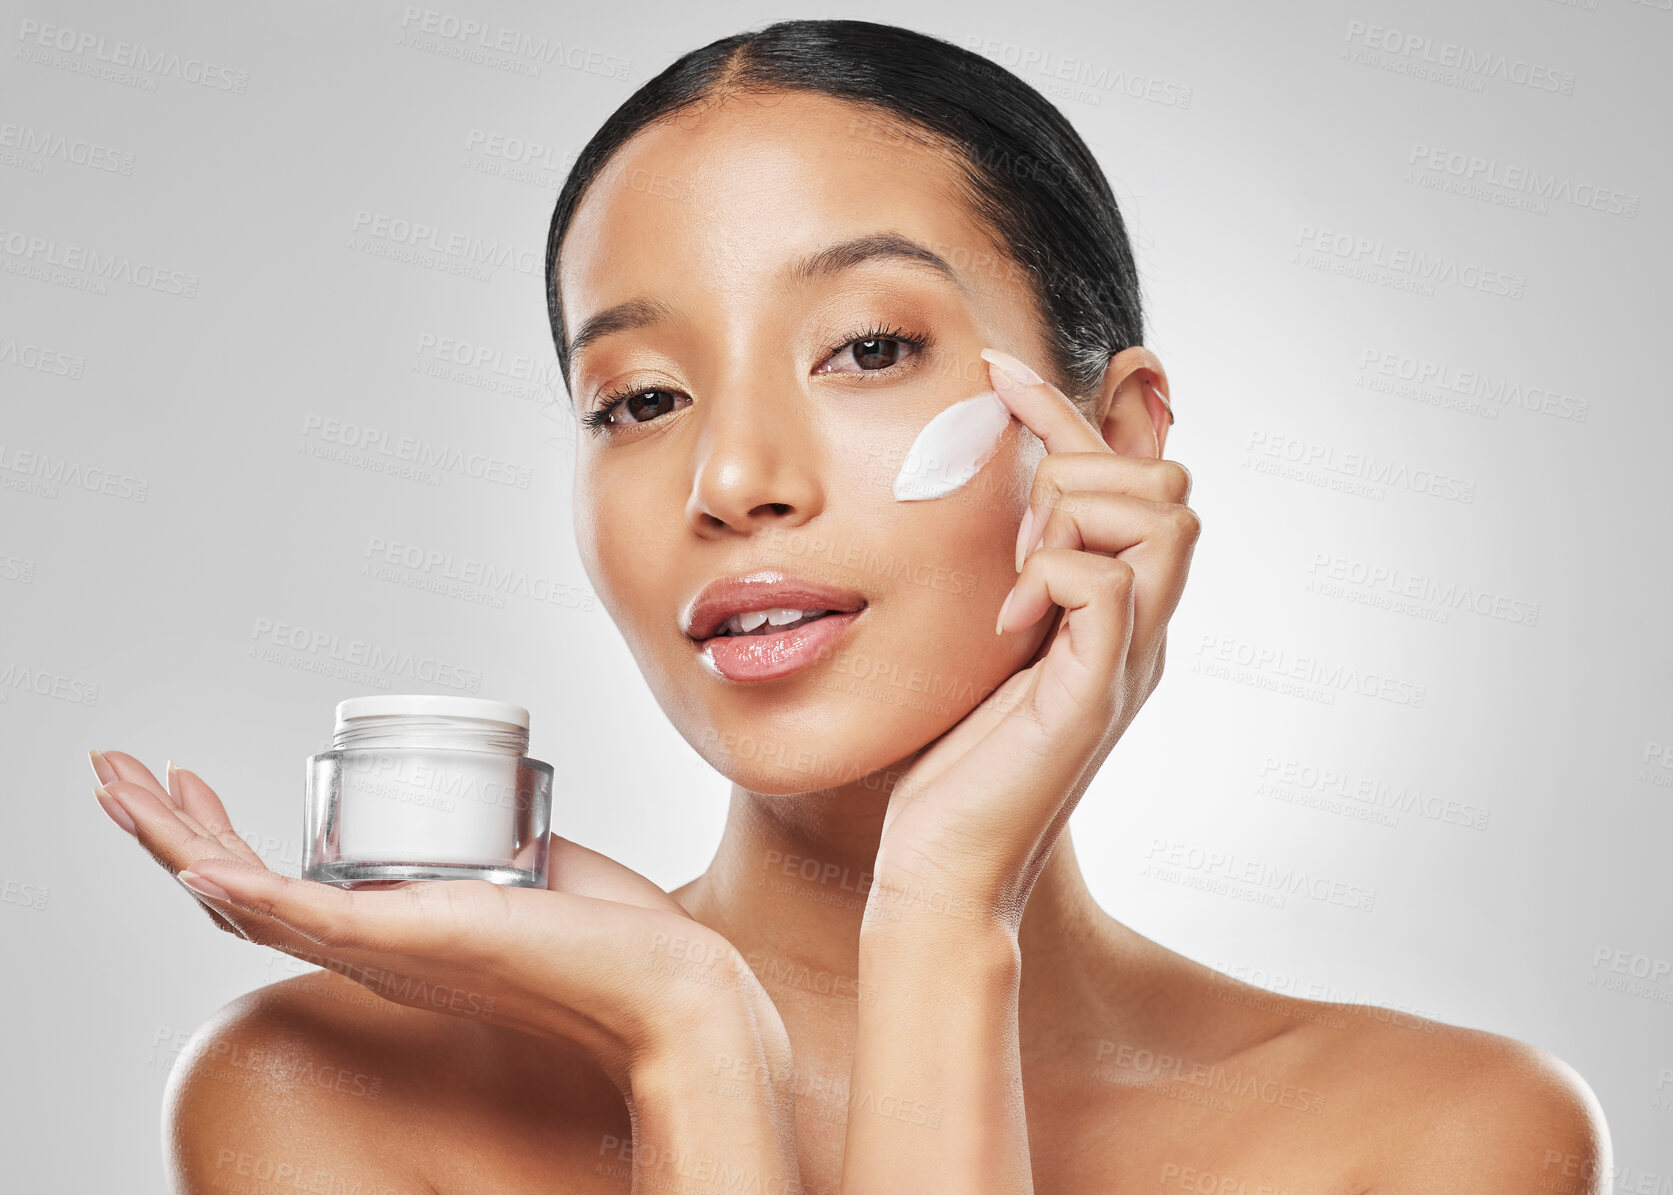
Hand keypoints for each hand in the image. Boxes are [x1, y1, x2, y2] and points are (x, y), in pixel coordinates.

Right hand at [89, 750, 784, 1089]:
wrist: (664, 984)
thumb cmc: (614, 940)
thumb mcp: (538, 868)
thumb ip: (497, 850)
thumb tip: (493, 820)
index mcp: (396, 932)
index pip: (282, 892)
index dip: (224, 844)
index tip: (195, 787)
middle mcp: (374, 947)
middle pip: (238, 894)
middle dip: (168, 831)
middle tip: (118, 775)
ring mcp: (385, 946)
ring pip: (245, 899)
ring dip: (171, 840)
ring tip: (117, 785)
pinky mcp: (410, 937)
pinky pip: (303, 916)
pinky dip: (240, 886)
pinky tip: (194, 858)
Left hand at [870, 348, 1200, 928]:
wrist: (939, 866)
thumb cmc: (951, 759)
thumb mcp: (985, 637)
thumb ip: (1013, 571)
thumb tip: (1003, 498)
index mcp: (1116, 612)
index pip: (1132, 477)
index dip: (1071, 409)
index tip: (995, 369)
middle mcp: (1139, 631)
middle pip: (1170, 484)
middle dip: (1080, 470)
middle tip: (1011, 535)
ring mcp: (1125, 663)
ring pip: (1163, 518)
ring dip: (1074, 517)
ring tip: (1013, 576)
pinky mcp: (1093, 697)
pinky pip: (1112, 586)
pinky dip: (1054, 576)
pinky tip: (1007, 618)